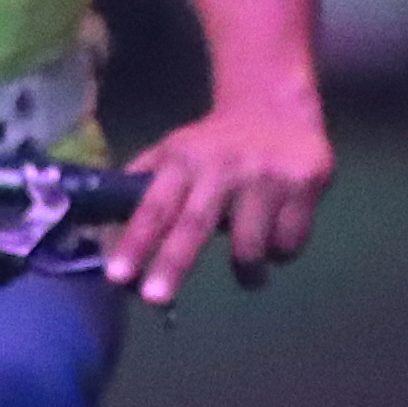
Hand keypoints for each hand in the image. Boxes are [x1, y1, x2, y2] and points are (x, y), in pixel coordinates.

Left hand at [105, 96, 331, 305]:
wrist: (277, 107)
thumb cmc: (216, 142)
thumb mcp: (174, 151)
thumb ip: (142, 186)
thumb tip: (102, 236)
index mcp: (184, 160)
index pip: (153, 206)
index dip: (134, 242)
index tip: (117, 276)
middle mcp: (223, 166)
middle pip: (194, 223)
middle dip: (173, 263)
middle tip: (156, 299)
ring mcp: (266, 176)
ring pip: (251, 244)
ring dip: (248, 271)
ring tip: (249, 273)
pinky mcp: (305, 183)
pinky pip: (290, 240)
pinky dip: (282, 251)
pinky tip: (279, 237)